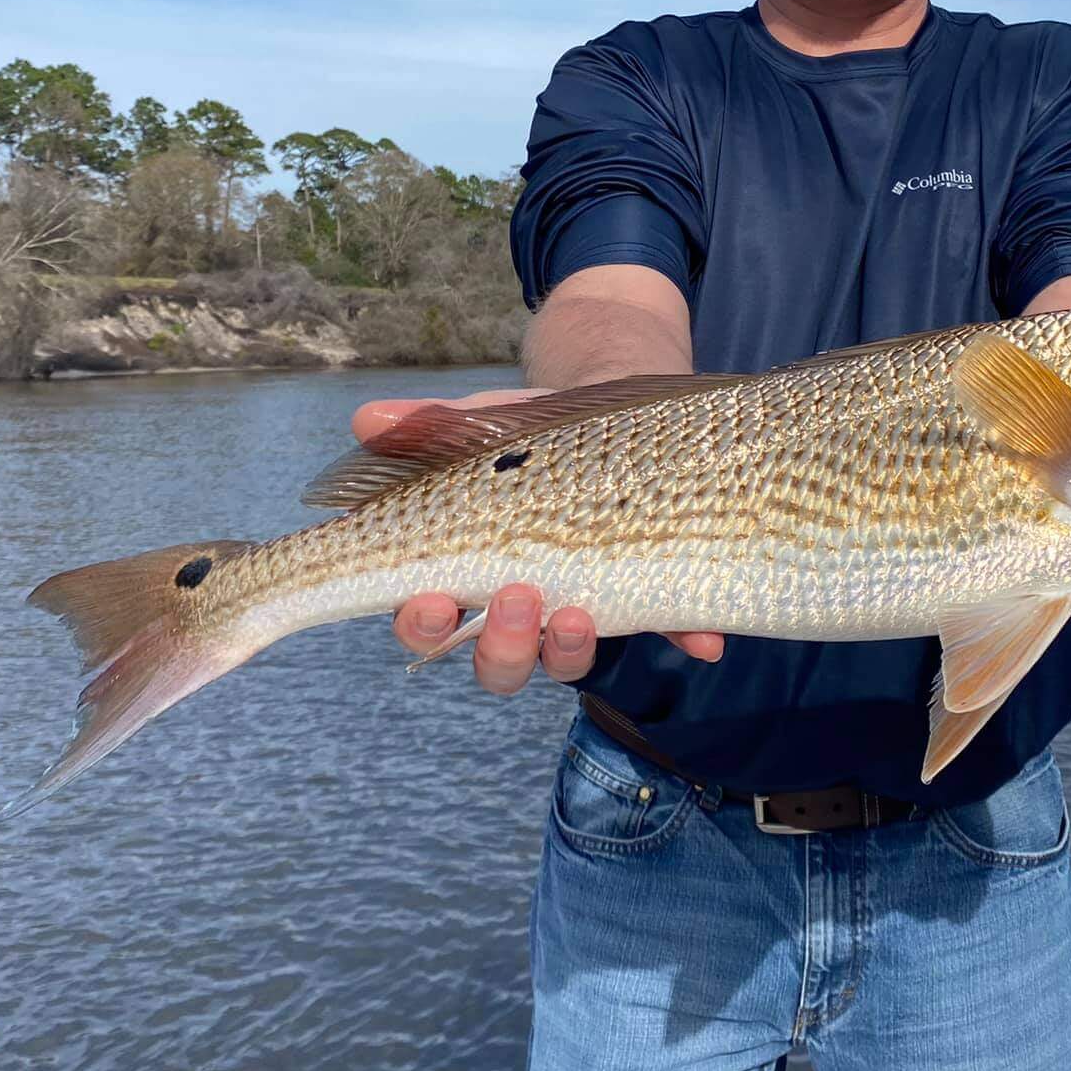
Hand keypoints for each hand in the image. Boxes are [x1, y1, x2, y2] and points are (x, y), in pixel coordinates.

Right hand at [354, 390, 725, 692]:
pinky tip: (702, 640)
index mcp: (468, 576)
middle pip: (499, 663)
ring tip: (580, 613)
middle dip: (504, 646)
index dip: (423, 623)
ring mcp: (587, 608)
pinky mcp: (651, 595)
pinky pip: (669, 628)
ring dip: (570, 649)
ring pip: (569, 659)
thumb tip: (368, 418)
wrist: (612, 407)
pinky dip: (686, 636)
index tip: (430, 599)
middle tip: (520, 598)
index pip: (430, 621)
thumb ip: (428, 427)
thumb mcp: (481, 423)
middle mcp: (523, 610)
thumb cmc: (527, 433)